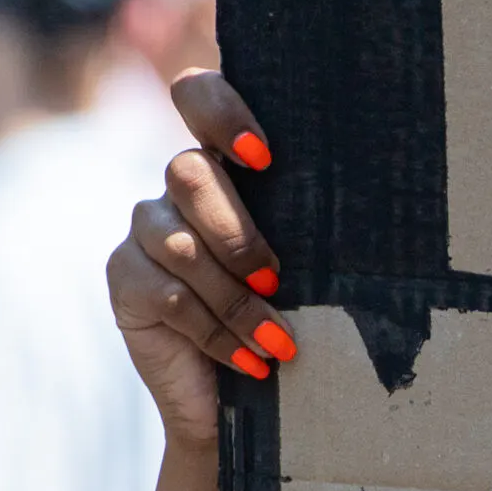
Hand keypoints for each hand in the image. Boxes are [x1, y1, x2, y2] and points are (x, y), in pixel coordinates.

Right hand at [106, 71, 289, 445]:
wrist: (241, 394)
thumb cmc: (290, 312)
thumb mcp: (307, 264)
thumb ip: (308, 227)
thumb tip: (366, 214)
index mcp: (227, 165)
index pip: (198, 97)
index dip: (221, 112)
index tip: (263, 157)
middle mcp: (178, 189)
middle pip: (188, 173)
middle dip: (236, 232)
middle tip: (275, 278)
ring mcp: (145, 232)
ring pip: (180, 244)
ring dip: (235, 299)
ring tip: (279, 342)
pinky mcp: (125, 280)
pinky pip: (168, 296)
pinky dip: (217, 333)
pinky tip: (252, 361)